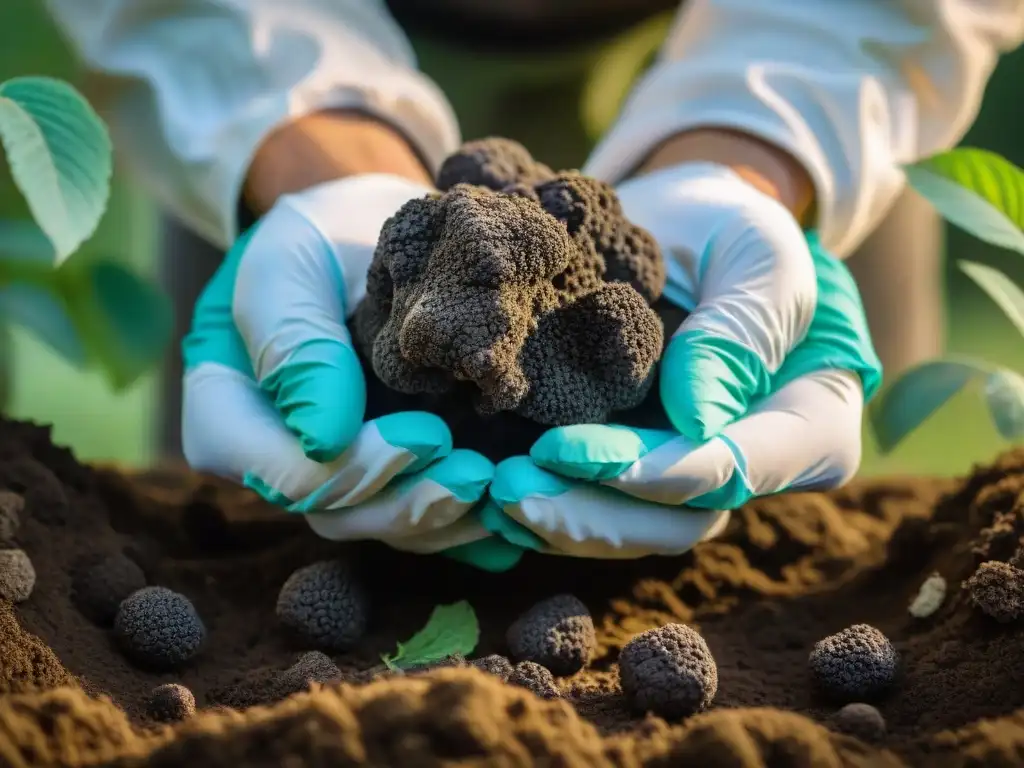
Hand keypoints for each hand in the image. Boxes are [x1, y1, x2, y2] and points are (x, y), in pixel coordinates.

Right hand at [180, 174, 501, 558]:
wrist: (362, 233)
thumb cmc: (316, 241)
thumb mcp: (289, 268)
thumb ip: (295, 345)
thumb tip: (323, 438)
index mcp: (232, 413)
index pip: (281, 472)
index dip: (354, 469)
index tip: (429, 434)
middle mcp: (280, 456)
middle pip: (334, 512)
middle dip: (409, 504)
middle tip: (477, 476)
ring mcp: (336, 469)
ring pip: (381, 523)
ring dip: (445, 520)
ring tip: (504, 493)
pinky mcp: (388, 470)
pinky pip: (420, 515)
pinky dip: (466, 521)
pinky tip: (514, 512)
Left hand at [484, 163, 881, 558]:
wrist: (687, 231)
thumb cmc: (736, 232)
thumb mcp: (758, 255)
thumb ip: (742, 329)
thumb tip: (697, 421)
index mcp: (806, 427)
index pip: (733, 469)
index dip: (651, 472)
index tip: (565, 450)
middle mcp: (751, 469)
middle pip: (678, 520)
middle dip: (591, 514)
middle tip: (508, 491)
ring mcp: (691, 474)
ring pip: (631, 528)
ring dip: (559, 519)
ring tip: (489, 493)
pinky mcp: (640, 467)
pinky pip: (599, 506)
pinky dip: (548, 504)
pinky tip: (489, 492)